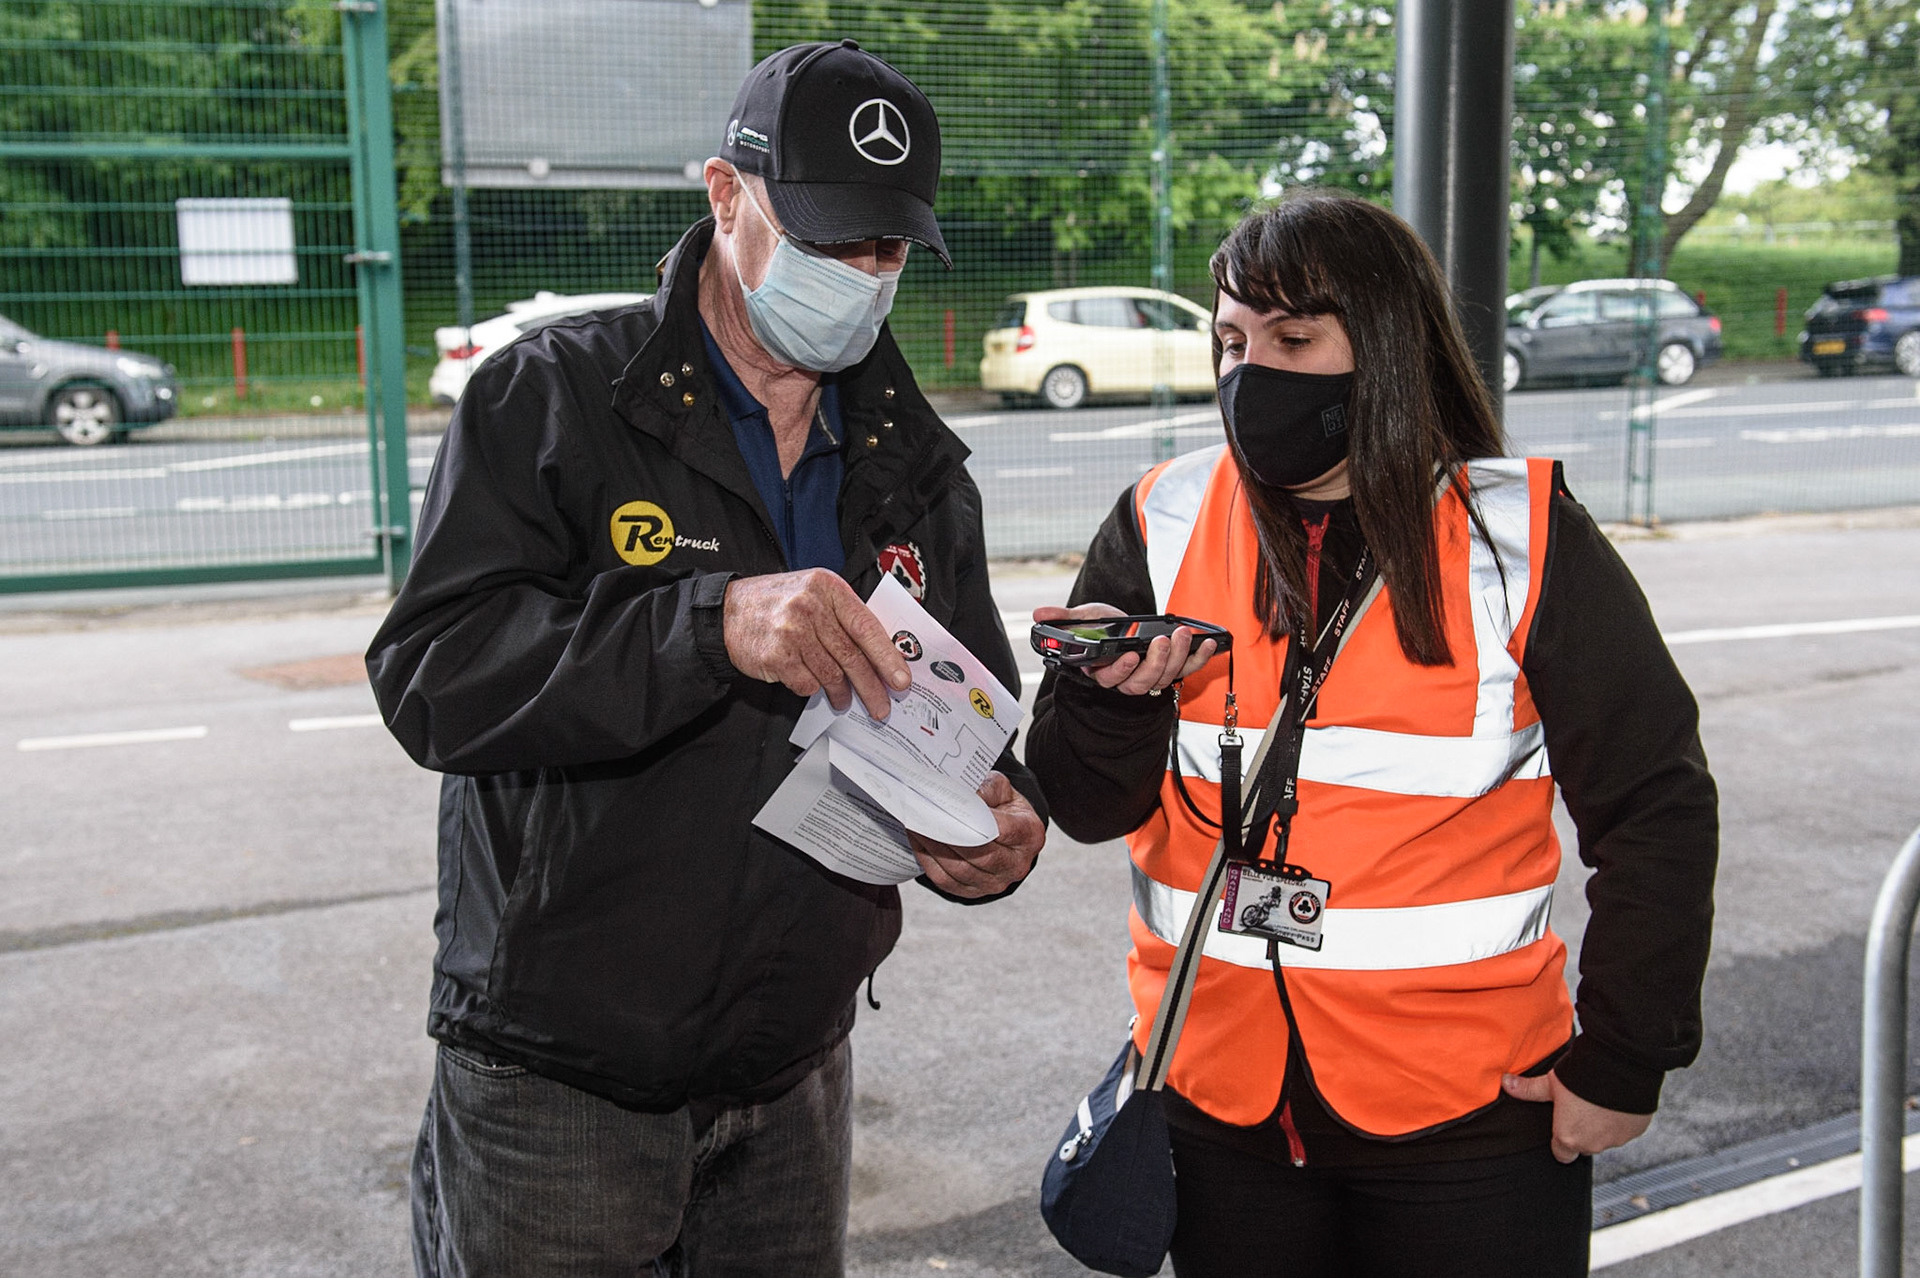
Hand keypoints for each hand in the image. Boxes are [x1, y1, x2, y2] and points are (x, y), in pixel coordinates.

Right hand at [723, 570, 910, 718]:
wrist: (728, 610)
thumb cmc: (777, 603)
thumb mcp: (813, 593)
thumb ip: (843, 615)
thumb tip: (880, 653)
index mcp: (827, 588)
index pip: (866, 626)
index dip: (887, 656)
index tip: (901, 679)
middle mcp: (810, 606)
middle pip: (851, 655)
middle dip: (871, 686)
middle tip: (882, 706)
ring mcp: (791, 631)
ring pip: (831, 674)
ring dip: (841, 693)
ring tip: (845, 700)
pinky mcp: (776, 655)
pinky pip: (806, 683)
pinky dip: (811, 689)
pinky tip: (810, 685)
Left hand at [908, 772, 1044, 897]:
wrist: (1004, 832)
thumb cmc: (1003, 807)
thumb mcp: (1002, 789)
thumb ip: (986, 789)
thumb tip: (961, 796)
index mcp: (1030, 835)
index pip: (1004, 830)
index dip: (978, 821)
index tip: (952, 807)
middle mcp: (1017, 865)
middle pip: (979, 855)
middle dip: (949, 835)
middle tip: (926, 815)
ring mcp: (995, 883)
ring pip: (959, 869)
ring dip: (933, 847)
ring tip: (917, 825)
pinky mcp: (973, 892)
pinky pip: (945, 880)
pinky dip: (928, 860)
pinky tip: (918, 840)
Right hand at [1033, 604, 1220, 696]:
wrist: (1122, 626)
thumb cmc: (1101, 626)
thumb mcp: (1083, 618)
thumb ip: (1063, 618)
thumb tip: (1038, 614)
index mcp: (1103, 671)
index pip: (1110, 679)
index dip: (1120, 670)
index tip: (1128, 655)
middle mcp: (1127, 678)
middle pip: (1142, 682)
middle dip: (1155, 662)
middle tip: (1162, 641)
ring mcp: (1150, 676)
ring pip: (1163, 678)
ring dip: (1176, 657)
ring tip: (1181, 635)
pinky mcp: (1170, 669)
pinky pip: (1187, 670)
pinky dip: (1200, 658)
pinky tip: (1209, 643)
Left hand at [1501, 1070, 1651, 1163]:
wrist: (1619, 1068)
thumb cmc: (1581, 1077)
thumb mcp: (1550, 1082)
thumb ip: (1528, 1089)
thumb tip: (1505, 1083)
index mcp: (1568, 1138)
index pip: (1562, 1154)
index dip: (1560, 1141)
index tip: (1562, 1125)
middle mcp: (1593, 1144)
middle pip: (1585, 1146)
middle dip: (1583, 1132)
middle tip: (1581, 1108)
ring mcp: (1617, 1139)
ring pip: (1607, 1138)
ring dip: (1604, 1126)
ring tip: (1599, 1100)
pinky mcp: (1636, 1131)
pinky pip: (1627, 1129)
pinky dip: (1622, 1119)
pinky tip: (1617, 1100)